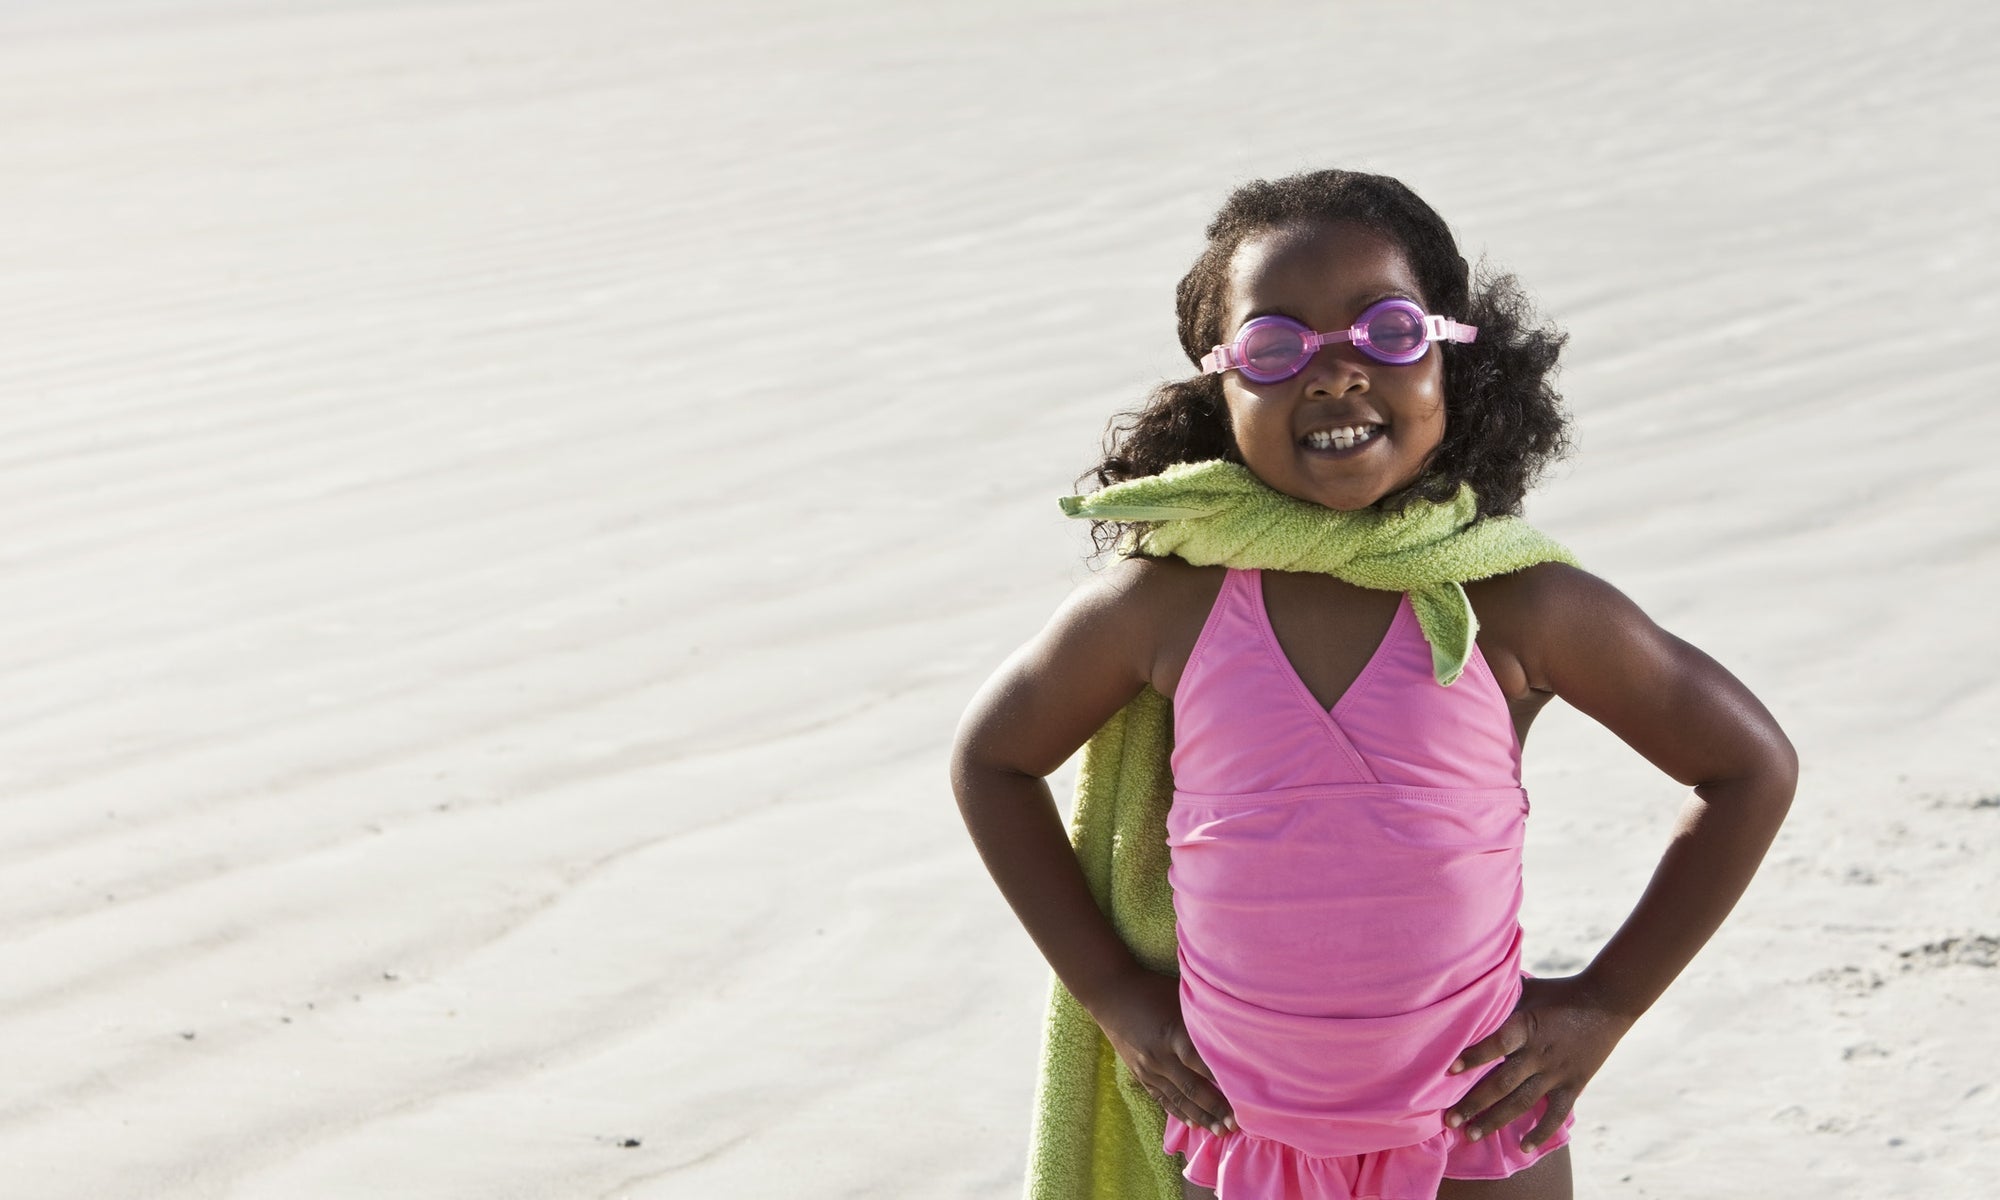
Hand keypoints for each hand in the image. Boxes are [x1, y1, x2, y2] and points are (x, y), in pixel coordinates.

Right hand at [1086, 967, 1236, 1136]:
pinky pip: (1161, 1098)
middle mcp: (1159, 1056)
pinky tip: (1194, 1124)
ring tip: (1220, 1132)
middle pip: (1191, 1088)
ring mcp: (1147, 1068)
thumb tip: (1235, 1028)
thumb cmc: (1152, 989)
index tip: (1245, 1095)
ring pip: (1177, 1099)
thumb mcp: (1179, 997)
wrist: (1110, 993)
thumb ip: (1202, 1016)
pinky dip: (1178, 1112)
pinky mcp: (1139, 1074)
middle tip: (1236, 1124)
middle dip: (1215, 1108)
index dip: (1222, 1080)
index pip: (1201, 1062)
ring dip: (1200, 1117)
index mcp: (1171, 1033)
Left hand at [1444, 974, 1632, 1150]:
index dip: (1474, 1056)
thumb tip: (1470, 986)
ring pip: (1522, 1103)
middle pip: (1502, 1083)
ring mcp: (1556, 1072)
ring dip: (1495, 1121)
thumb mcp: (1528, 990)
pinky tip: (1524, 1148)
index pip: (1497, 1044)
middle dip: (1474, 1103)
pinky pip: (1556, 1114)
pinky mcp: (1573, 1085)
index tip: (1450, 1070)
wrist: (1608, 1001)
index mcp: (1527, 1026)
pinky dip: (1541, 1132)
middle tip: (1450, 1120)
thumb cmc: (1561, 992)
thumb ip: (1502, 997)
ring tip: (1471, 1135)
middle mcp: (1539, 1053)